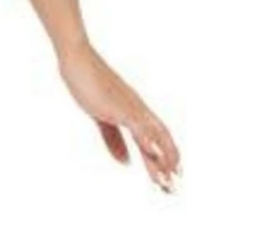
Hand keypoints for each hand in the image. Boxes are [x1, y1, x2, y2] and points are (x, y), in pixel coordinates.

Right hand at [55, 37, 180, 193]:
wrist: (78, 61)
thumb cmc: (88, 85)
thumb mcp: (101, 119)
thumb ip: (114, 141)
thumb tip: (127, 163)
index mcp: (136, 114)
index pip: (156, 140)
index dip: (165, 159)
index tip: (171, 178)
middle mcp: (140, 112)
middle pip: (161, 142)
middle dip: (168, 166)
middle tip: (174, 189)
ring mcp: (133, 109)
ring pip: (154, 138)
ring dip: (161, 161)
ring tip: (166, 182)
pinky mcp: (122, 108)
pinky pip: (139, 128)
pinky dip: (149, 142)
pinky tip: (156, 156)